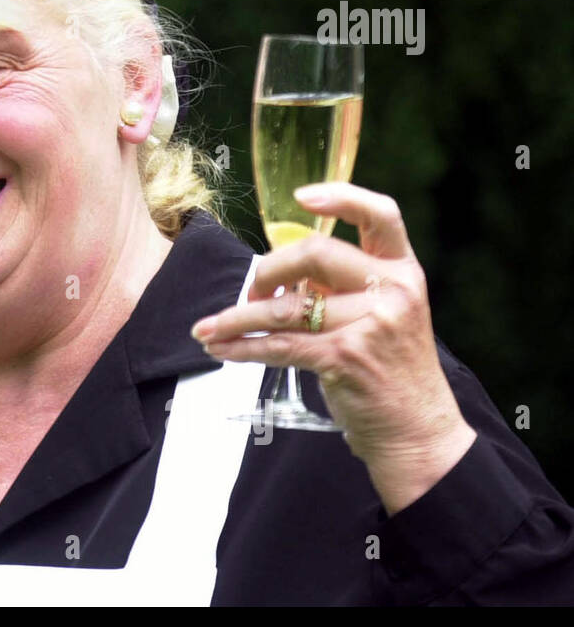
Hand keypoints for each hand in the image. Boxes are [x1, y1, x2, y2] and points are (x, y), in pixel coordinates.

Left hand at [190, 182, 476, 513]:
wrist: (418, 430)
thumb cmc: (390, 368)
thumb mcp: (386, 313)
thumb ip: (345, 285)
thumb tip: (278, 271)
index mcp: (403, 270)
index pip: (381, 214)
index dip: (341, 197)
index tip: (301, 197)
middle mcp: (393, 290)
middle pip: (313, 254)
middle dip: (268, 272)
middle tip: (252, 295)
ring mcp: (371, 324)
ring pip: (285, 308)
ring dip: (237, 318)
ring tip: (209, 328)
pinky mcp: (345, 357)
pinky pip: (279, 345)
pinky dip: (241, 347)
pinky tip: (220, 347)